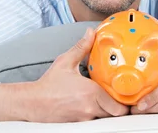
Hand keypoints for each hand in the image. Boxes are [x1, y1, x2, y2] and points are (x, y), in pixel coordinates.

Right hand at [0, 27, 129, 122]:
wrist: (33, 102)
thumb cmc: (49, 84)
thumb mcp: (66, 61)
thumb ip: (81, 47)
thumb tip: (91, 33)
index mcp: (91, 93)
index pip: (119, 104)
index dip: (124, 100)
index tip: (124, 92)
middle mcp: (90, 108)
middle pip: (115, 114)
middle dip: (118, 106)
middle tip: (117, 96)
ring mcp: (84, 119)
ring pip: (105, 118)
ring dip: (107, 111)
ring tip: (105, 100)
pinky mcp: (79, 124)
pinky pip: (94, 121)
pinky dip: (96, 115)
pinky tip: (91, 105)